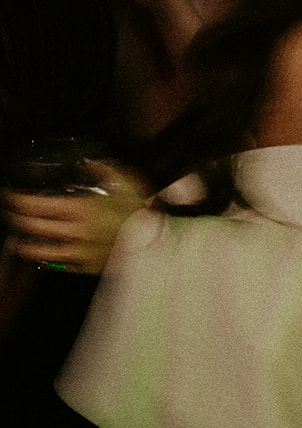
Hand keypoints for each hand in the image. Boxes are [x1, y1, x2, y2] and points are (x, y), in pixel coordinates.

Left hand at [3, 160, 148, 274]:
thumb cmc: (145, 211)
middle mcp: (75, 232)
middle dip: (17, 218)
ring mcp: (80, 251)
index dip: (18, 200)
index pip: (36, 205)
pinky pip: (61, 264)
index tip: (11, 196)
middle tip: (12, 213)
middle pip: (33, 227)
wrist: (161, 241)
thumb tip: (91, 161)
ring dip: (25, 245)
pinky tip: (46, 257)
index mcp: (81, 209)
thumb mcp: (128, 180)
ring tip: (18, 241)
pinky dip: (50, 260)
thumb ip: (105, 168)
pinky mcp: (88, 266)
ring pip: (41, 251)